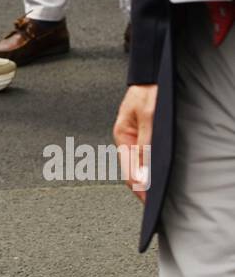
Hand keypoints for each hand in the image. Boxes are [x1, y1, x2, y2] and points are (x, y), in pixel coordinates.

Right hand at [113, 84, 156, 201]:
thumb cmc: (147, 91)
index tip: (147, 200)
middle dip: (141, 186)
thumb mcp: (148, 117)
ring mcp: (134, 137)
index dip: (138, 187)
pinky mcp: (142, 134)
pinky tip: (155, 173)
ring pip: (138, 164)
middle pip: (132, 169)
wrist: (152, 74)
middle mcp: (126, 138)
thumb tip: (142, 171)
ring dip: (145, 177)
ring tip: (154, 192)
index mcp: (122, 135)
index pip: (128, 169)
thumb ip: (145, 144)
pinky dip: (149, 167)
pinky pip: (144, 156)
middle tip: (151, 202)